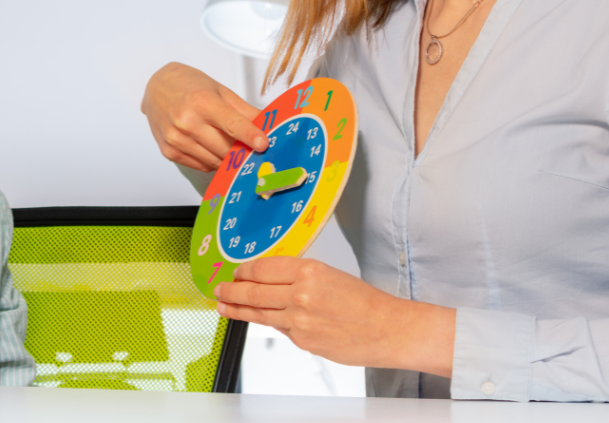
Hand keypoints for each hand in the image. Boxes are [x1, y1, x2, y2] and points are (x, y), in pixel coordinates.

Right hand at [141, 62, 268, 171]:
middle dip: (242, 150)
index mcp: (202, 102)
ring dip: (227, 158)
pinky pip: (201, 166)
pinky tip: (210, 147)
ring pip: (214, 161)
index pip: (231, 124)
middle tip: (250, 147)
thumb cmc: (189, 85)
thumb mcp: (220, 90)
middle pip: (225, 148)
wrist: (156, 87)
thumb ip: (244, 110)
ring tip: (229, 146)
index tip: (264, 144)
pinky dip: (211, 160)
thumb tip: (268, 124)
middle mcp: (187, 122)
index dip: (250, 136)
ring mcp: (176, 139)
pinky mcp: (169, 151)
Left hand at [214, 256, 454, 375]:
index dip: (244, 271)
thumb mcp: (330, 276)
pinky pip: (278, 328)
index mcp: (309, 270)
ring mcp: (299, 319)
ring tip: (223, 305)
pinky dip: (267, 323)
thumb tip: (269, 281)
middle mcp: (301, 293)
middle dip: (232, 290)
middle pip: (254, 290)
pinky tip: (256, 319)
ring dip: (237, 309)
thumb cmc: (365, 302)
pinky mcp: (302, 340)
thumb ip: (298, 278)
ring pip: (259, 312)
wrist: (389, 329)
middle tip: (219, 288)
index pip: (263, 267)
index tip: (235, 272)